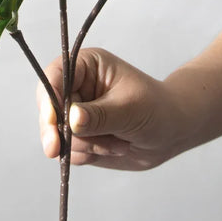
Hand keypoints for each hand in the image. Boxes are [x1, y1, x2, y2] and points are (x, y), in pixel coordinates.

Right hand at [36, 47, 189, 170]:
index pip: (55, 76)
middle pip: (48, 108)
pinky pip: (69, 151)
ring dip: (85, 145)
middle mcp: (76, 88)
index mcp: (86, 66)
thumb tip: (71, 118)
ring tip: (117, 142)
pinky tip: (112, 147)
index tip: (52, 121)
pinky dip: (88, 154)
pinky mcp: (78, 137)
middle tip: (56, 149)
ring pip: (58, 134)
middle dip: (58, 130)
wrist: (172, 132)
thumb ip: (100, 115)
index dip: (49, 98)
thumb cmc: (157, 109)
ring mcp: (75, 114)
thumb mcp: (131, 109)